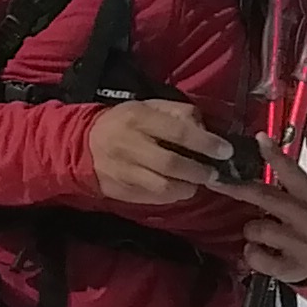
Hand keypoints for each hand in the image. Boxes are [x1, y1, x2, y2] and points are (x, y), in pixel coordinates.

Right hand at [87, 96, 234, 206]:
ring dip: (188, 187)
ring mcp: (124, 171)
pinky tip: (178, 188)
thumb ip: (178, 113)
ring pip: (164, 186)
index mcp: (138, 118)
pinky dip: (173, 196)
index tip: (225, 151)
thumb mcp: (148, 107)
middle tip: (214, 173)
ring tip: (197, 182)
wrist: (81, 145)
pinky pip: (154, 198)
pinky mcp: (122, 191)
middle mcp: (130, 145)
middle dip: (199, 171)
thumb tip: (205, 128)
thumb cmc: (124, 123)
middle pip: (172, 164)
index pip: (177, 132)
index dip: (205, 143)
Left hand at [208, 153, 306, 286]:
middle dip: (240, 190)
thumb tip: (257, 147)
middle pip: (270, 198)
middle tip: (217, 183)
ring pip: (259, 228)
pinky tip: (260, 252)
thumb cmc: (306, 225)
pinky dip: (251, 254)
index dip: (276, 156)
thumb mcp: (303, 200)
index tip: (259, 138)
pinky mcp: (291, 269)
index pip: (294, 173)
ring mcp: (303, 246)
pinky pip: (256, 256)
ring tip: (257, 234)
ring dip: (250, 230)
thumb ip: (284, 181)